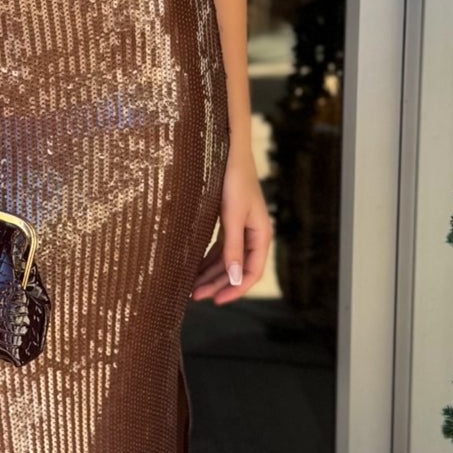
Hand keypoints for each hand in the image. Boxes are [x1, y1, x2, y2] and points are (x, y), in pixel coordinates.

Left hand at [191, 156, 270, 304]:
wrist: (229, 152)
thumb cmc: (233, 179)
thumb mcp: (232, 215)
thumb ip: (233, 247)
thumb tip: (235, 278)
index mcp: (261, 234)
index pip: (252, 272)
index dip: (236, 289)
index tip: (216, 300)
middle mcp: (253, 235)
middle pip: (237, 269)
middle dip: (217, 284)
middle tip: (195, 296)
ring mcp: (241, 229)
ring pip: (227, 261)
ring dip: (211, 274)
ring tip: (191, 288)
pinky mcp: (229, 222)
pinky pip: (220, 249)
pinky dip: (208, 260)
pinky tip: (194, 269)